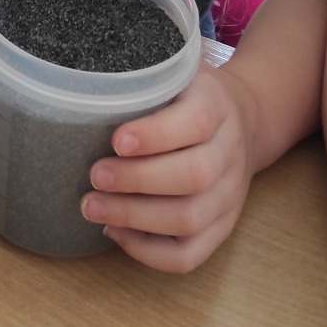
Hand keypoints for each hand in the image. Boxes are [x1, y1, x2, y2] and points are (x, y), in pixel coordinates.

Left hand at [80, 63, 256, 272]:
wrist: (244, 121)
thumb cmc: (187, 96)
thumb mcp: (174, 71)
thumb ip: (143, 77)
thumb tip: (82, 84)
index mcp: (217, 106)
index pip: (196, 122)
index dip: (156, 135)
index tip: (116, 141)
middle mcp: (229, 152)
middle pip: (194, 176)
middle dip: (137, 180)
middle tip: (94, 176)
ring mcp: (229, 194)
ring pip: (190, 218)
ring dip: (135, 218)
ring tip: (91, 207)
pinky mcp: (221, 227)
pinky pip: (189, 254)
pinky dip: (148, 252)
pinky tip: (114, 232)